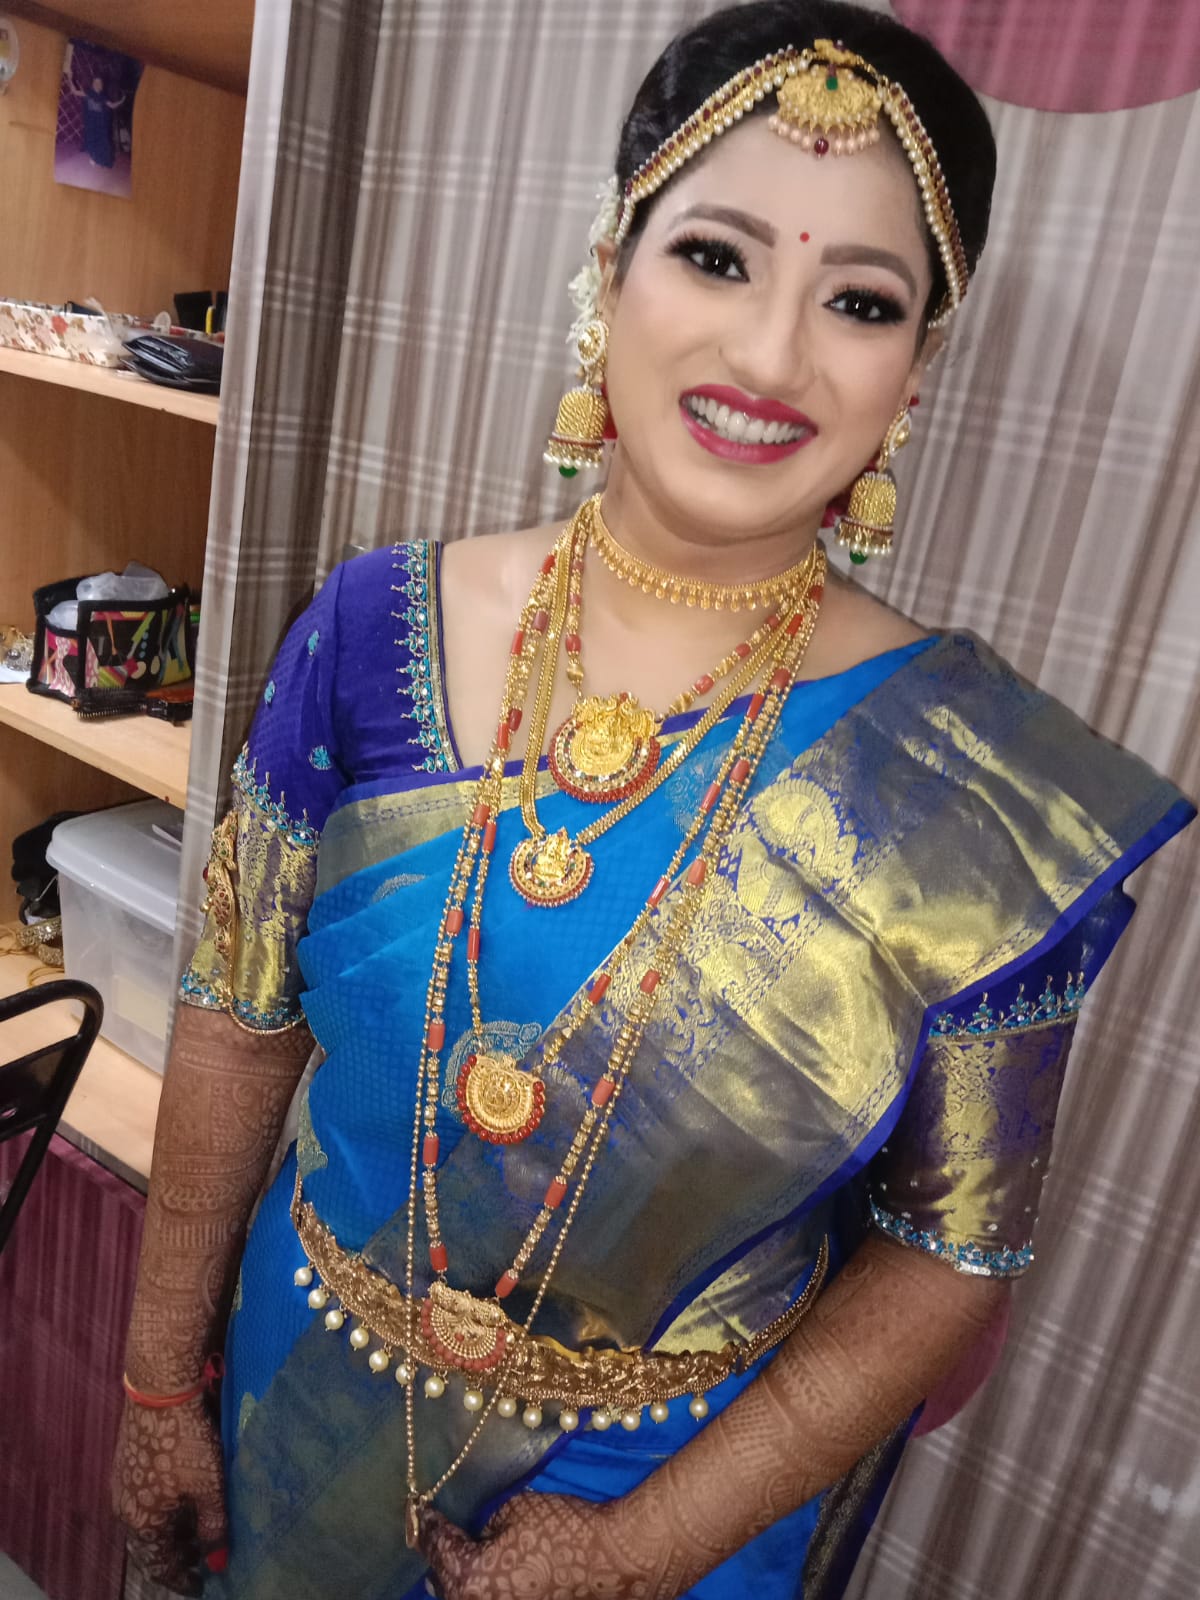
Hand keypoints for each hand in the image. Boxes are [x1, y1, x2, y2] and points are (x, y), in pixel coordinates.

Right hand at [111, 1395, 226, 1596]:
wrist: (160, 1389)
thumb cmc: (186, 1441)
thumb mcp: (208, 1487)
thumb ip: (213, 1527)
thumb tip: (219, 1562)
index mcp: (140, 1523)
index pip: (158, 1565)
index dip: (181, 1577)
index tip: (203, 1582)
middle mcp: (123, 1509)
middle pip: (151, 1544)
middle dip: (178, 1552)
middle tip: (208, 1552)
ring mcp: (122, 1483)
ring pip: (148, 1520)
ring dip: (173, 1528)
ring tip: (201, 1524)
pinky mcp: (127, 1461)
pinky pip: (146, 1498)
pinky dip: (165, 1507)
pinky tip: (187, 1495)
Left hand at [418, 1492, 662, 1599]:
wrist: (618, 1564)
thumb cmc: (566, 1531)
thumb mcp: (515, 1510)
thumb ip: (484, 1525)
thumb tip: (475, 1535)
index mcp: (468, 1578)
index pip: (436, 1546)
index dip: (427, 1524)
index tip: (419, 1511)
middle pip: (443, 1584)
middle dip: (441, 1559)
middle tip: (439, 1537)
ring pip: (464, 1599)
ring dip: (460, 1582)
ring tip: (459, 1562)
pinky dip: (486, 1591)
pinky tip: (494, 1578)